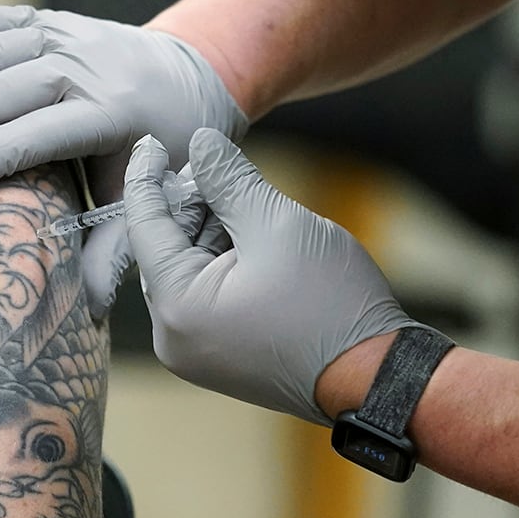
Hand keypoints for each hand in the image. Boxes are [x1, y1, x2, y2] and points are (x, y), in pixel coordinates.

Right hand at [0, 7, 247, 317]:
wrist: (190, 79)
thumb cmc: (161, 150)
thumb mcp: (149, 198)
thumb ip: (115, 247)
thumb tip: (89, 311)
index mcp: (117, 113)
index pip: (44, 133)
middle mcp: (93, 67)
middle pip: (14, 88)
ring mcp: (73, 36)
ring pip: (0, 48)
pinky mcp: (55, 21)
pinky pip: (1, 19)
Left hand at [123, 129, 412, 423]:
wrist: (375, 375)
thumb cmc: (330, 303)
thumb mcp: (276, 223)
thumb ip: (229, 179)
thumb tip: (200, 143)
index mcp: (177, 308)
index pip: (143, 226)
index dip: (145, 177)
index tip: (150, 142)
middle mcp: (173, 339)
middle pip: (163, 249)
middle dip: (190, 205)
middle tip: (223, 170)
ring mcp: (195, 353)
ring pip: (186, 270)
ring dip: (211, 232)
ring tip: (253, 209)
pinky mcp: (218, 357)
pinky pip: (204, 296)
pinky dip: (222, 262)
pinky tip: (254, 240)